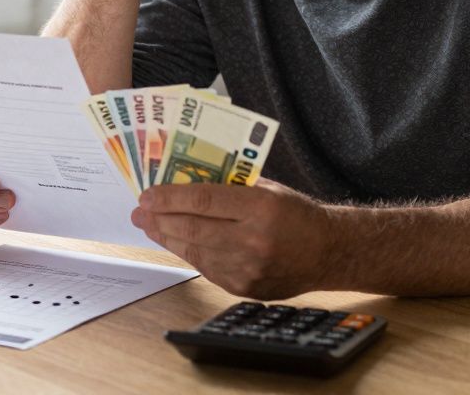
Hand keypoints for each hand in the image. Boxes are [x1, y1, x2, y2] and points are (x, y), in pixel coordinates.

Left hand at [131, 179, 333, 299]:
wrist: (329, 252)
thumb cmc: (296, 214)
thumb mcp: (268, 189)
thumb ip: (230, 187)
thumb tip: (185, 182)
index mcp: (261, 207)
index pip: (203, 201)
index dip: (169, 198)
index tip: (147, 195)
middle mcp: (253, 239)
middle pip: (192, 228)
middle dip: (159, 219)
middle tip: (139, 212)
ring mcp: (248, 267)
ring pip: (194, 251)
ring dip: (167, 238)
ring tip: (151, 226)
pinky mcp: (244, 287)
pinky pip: (206, 267)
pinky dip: (188, 253)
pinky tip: (176, 242)